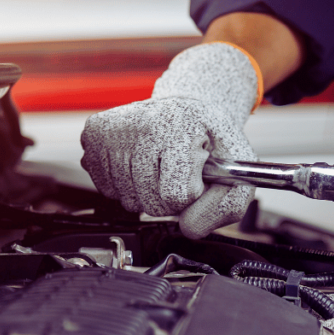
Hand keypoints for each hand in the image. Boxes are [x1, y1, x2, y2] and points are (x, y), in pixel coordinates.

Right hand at [81, 43, 259, 238]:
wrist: (187, 107)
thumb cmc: (212, 138)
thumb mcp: (239, 168)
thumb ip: (227, 206)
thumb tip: (188, 228)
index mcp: (181, 128)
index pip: (176, 195)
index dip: (192, 194)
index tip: (197, 172)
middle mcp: (143, 124)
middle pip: (151, 203)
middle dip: (169, 197)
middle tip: (178, 170)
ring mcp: (115, 129)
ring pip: (128, 201)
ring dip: (147, 193)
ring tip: (160, 165)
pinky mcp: (94, 134)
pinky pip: (107, 190)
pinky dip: (126, 186)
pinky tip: (140, 163)